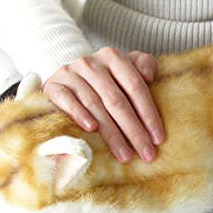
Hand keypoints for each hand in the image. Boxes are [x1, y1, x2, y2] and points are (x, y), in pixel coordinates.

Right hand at [42, 47, 164, 162]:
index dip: (149, 114)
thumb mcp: (126, 68)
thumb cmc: (106, 79)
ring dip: (112, 134)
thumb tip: (149, 76)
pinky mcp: (53, 85)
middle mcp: (91, 63)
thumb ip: (144, 64)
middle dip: (134, 131)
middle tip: (147, 154)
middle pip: (117, 101)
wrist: (68, 77)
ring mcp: (70, 73)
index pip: (136, 87)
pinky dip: (79, 114)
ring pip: (95, 106)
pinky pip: (67, 101)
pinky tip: (92, 130)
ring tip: (125, 155)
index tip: (159, 139)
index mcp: (114, 57)